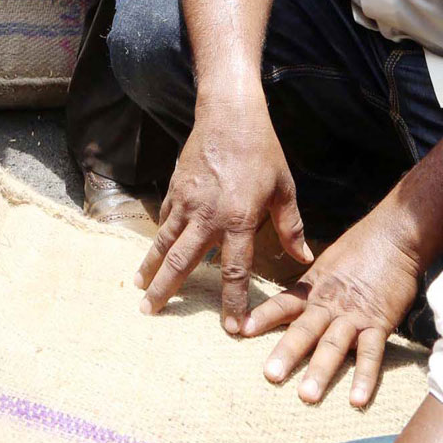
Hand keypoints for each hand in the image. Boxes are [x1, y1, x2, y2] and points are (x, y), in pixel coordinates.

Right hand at [135, 107, 309, 329]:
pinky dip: (159, 238)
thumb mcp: (283, 189)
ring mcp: (186, 202)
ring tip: (138, 289)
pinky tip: (153, 252)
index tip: (230, 328)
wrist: (228, 114)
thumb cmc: (262, 151)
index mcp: (239, 220)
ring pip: (164, 242)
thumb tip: (303, 259)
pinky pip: (166, 219)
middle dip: (167, 290)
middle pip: (182, 262)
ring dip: (150, 267)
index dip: (232, 302)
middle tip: (150, 313)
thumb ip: (290, 227)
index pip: (234, 271)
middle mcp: (207, 216)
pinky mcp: (175, 188)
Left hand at [242, 206, 422, 406]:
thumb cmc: (360, 248)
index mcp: (313, 288)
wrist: (394, 237)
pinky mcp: (379, 323)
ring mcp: (353, 314)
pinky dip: (364, 377)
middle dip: (287, 353)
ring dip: (320, 371)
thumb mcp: (327, 265)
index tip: (240, 330)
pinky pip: (371, 353)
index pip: (283, 303)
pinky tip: (356, 399)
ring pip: (333, 344)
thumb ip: (311, 287)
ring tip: (307, 396)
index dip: (262, 317)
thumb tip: (295, 304)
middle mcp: (329, 303)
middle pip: (304, 329)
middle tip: (270, 376)